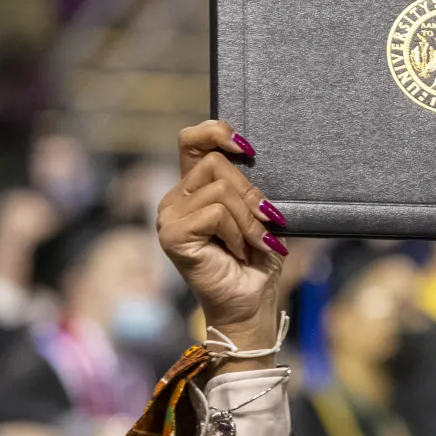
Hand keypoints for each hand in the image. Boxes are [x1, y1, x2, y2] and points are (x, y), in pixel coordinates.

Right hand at [161, 121, 286, 366]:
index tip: (248, 147)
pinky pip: (215, 213)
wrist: (252, 303)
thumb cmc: (258, 260)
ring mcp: (169, 217)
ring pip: (219, 190)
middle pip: (216, 164)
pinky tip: (239, 251)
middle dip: (251, 194)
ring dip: (249, 219)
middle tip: (266, 223)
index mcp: (195, 189)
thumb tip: (254, 154)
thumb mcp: (260, 214)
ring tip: (254, 243)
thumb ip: (250, 187)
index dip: (216, 132)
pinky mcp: (172, 235)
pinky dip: (238, 232)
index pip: (192, 141)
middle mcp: (176, 199)